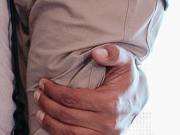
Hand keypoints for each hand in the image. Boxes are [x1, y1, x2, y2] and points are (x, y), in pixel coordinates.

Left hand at [33, 45, 147, 134]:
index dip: (54, 92)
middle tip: (38, 95)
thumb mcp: (125, 59)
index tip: (43, 83)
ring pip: (71, 134)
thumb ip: (113, 53)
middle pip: (69, 117)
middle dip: (48, 105)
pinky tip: (52, 125)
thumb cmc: (128, 76)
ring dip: (51, 124)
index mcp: (112, 102)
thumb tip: (96, 53)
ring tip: (40, 112)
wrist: (141, 96)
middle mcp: (109, 123)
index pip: (73, 99)